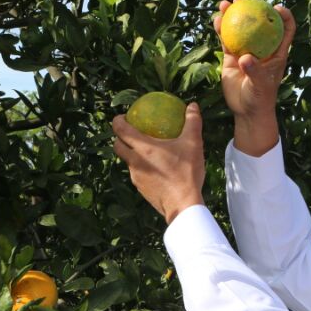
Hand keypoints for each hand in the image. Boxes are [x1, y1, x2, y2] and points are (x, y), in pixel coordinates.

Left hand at [112, 103, 205, 224]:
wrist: (183, 204)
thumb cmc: (186, 172)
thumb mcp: (193, 144)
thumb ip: (192, 122)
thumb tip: (192, 105)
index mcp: (142, 148)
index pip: (121, 130)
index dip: (118, 121)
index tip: (122, 117)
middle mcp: (134, 161)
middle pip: (118, 146)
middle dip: (119, 138)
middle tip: (130, 133)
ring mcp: (136, 177)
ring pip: (127, 161)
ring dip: (131, 154)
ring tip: (144, 151)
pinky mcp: (141, 189)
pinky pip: (137, 174)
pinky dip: (142, 168)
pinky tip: (155, 168)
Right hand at [214, 0, 296, 119]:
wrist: (246, 111)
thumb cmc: (260, 98)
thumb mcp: (260, 85)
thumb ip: (254, 71)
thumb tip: (245, 58)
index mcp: (276, 52)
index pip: (285, 30)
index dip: (284, 16)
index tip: (276, 6)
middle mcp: (262, 48)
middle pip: (259, 23)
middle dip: (252, 8)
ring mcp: (246, 51)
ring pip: (240, 29)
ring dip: (232, 15)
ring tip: (225, 4)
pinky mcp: (232, 58)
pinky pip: (226, 40)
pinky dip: (221, 30)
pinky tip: (216, 20)